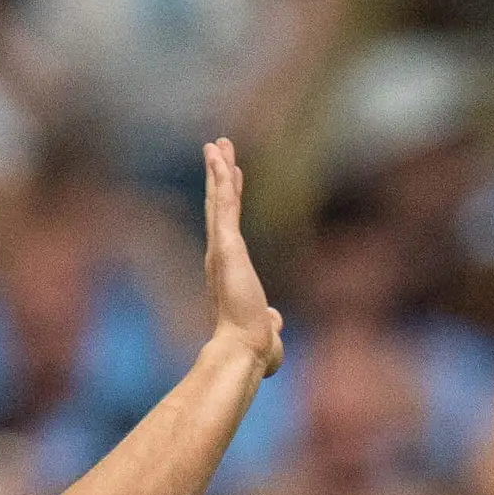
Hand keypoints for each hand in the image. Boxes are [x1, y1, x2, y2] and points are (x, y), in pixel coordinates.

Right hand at [202, 139, 283, 377]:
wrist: (244, 350)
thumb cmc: (254, 347)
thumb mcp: (267, 328)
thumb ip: (271, 321)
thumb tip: (276, 320)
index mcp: (228, 271)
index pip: (228, 227)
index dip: (228, 201)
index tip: (231, 178)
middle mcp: (219, 256)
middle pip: (218, 207)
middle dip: (219, 176)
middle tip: (218, 149)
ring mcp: (221, 249)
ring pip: (219, 200)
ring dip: (218, 169)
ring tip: (217, 143)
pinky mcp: (226, 245)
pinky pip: (223, 204)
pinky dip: (219, 179)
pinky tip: (219, 158)